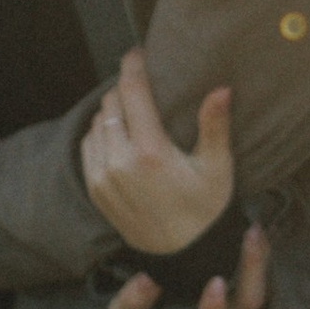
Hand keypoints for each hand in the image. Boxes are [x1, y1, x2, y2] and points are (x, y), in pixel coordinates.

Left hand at [80, 49, 234, 252]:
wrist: (183, 255)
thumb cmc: (206, 210)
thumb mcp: (218, 168)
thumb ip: (215, 126)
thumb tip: (220, 89)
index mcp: (151, 152)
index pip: (131, 91)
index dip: (133, 65)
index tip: (138, 52)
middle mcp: (120, 162)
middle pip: (111, 102)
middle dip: (125, 89)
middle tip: (143, 87)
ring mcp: (102, 176)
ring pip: (97, 122)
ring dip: (112, 111)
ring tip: (134, 112)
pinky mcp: (95, 189)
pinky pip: (88, 145)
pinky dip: (101, 133)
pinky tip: (121, 137)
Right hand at [105, 219, 267, 308]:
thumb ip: (134, 301)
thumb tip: (145, 279)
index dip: (214, 308)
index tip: (216, 282)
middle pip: (247, 303)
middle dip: (253, 270)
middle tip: (249, 235)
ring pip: (256, 289)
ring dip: (260, 258)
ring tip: (254, 227)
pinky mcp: (235, 295)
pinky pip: (255, 276)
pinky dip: (258, 253)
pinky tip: (251, 227)